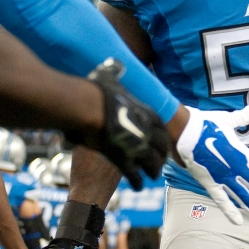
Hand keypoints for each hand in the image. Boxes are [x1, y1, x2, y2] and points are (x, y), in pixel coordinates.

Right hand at [85, 58, 169, 189]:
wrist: (85, 109)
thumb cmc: (94, 92)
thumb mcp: (108, 79)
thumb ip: (114, 73)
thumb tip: (115, 63)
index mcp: (146, 112)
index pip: (161, 128)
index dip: (163, 136)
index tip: (164, 142)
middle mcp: (146, 131)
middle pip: (161, 147)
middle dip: (162, 155)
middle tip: (162, 161)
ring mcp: (136, 147)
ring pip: (152, 164)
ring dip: (154, 170)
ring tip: (153, 175)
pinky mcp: (123, 160)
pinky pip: (135, 175)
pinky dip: (138, 181)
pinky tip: (139, 185)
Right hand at [175, 105, 248, 223]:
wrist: (184, 132)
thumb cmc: (206, 123)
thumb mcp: (227, 120)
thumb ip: (243, 117)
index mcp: (241, 153)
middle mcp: (234, 168)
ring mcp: (222, 177)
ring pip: (241, 196)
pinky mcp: (209, 183)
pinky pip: (221, 200)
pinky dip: (230, 211)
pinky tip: (238, 222)